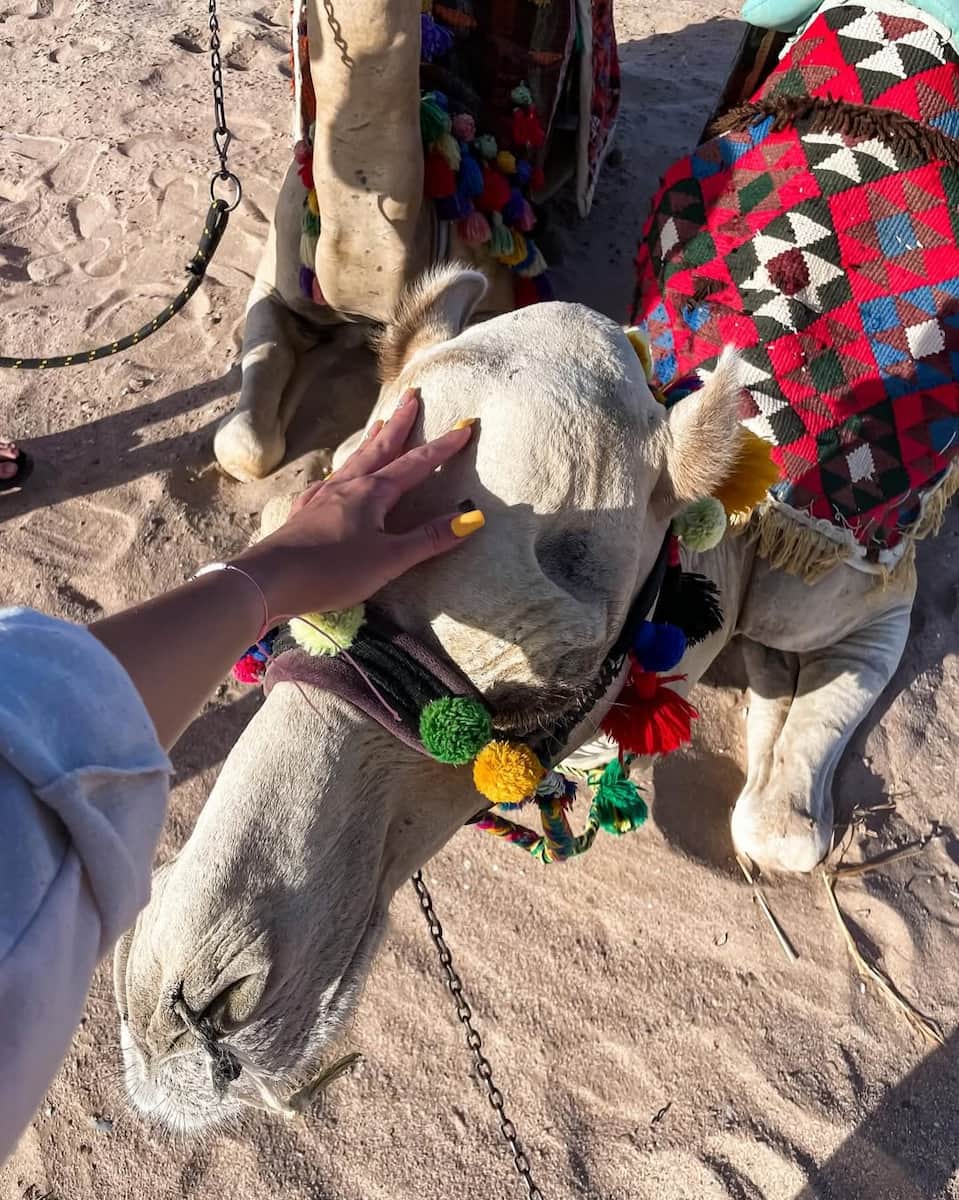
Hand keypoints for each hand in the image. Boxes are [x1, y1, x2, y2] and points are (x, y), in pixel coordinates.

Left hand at [235, 390, 482, 618]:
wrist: (268, 581)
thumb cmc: (332, 571)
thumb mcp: (389, 559)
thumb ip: (428, 539)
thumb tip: (471, 517)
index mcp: (372, 493)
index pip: (415, 464)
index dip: (442, 446)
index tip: (464, 424)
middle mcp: (347, 486)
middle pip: (380, 448)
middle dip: (399, 423)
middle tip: (412, 395)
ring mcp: (322, 498)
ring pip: (353, 462)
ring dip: (371, 441)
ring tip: (379, 423)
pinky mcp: (304, 514)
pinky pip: (330, 483)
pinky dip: (342, 473)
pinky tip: (336, 479)